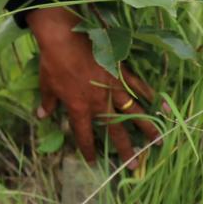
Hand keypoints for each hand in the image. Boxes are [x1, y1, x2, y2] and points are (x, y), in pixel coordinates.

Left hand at [26, 7, 165, 169]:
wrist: (64, 37)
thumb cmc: (53, 62)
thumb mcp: (46, 85)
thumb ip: (47, 103)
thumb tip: (41, 115)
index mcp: (79, 107)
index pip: (84, 134)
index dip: (88, 149)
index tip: (93, 161)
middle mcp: (99, 102)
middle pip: (114, 130)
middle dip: (125, 149)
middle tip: (135, 165)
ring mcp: (112, 87)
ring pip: (132, 112)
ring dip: (146, 127)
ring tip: (158, 142)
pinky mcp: (120, 72)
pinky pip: (137, 86)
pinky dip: (149, 95)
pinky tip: (160, 105)